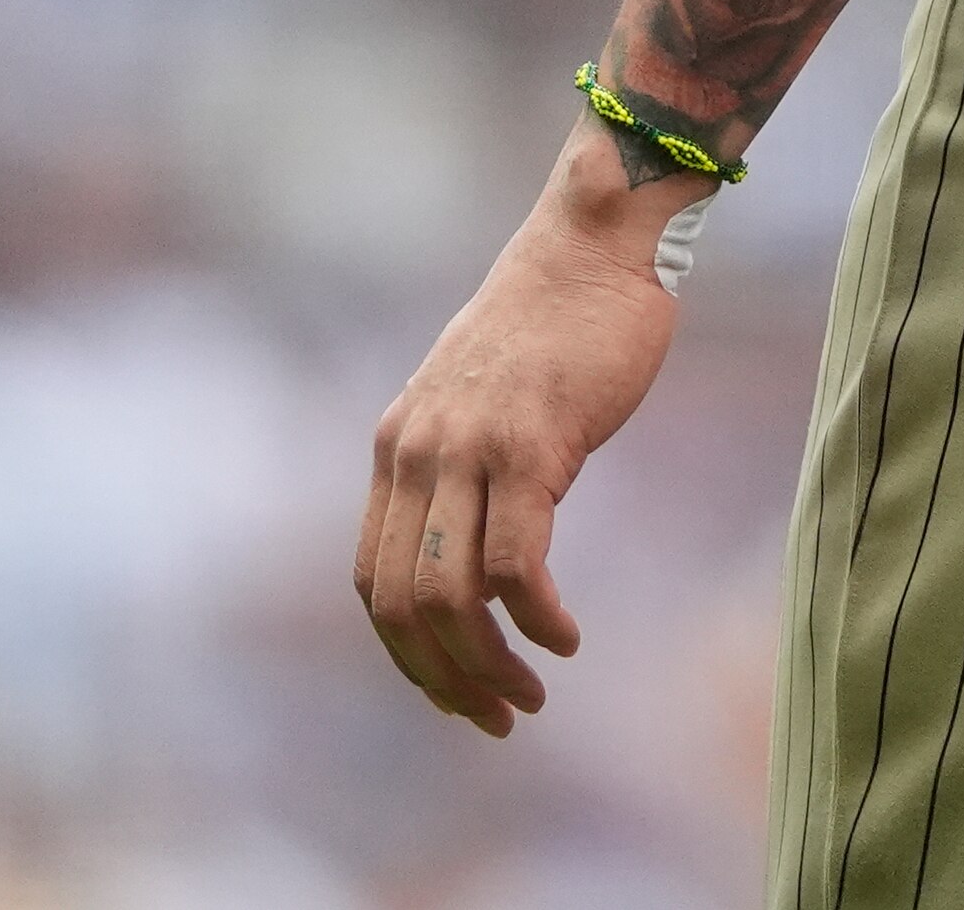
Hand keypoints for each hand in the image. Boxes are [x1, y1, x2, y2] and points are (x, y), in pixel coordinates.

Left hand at [358, 129, 689, 733]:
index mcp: (396, 446)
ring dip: (490, 665)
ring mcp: (469, 449)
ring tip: (531, 693)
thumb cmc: (551, 326)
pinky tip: (564, 636)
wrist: (590, 248)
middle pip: (403, 606)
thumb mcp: (476, 401)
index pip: (372, 584)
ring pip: (452, 596)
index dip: (408, 657)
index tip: (458, 694)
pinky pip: (517, 565)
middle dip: (446, 680)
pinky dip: (537, 620)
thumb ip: (459, 467)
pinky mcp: (530, 447)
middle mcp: (417, 451)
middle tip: (499, 716)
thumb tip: (476, 553)